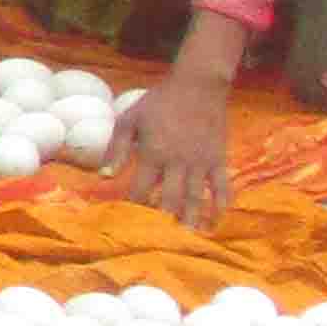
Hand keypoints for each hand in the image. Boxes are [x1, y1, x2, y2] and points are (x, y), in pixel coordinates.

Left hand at [119, 60, 234, 228]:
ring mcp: (201, 162)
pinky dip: (221, 204)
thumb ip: (116, 148)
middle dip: (163, 221)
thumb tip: (103, 176)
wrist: (198, 85)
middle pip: (170, 200)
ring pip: (196, 198)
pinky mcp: (219, 159)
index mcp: (153, 153)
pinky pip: (223, 186)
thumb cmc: (159, 102)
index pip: (140, 190)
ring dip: (191, 219)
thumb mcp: (130, 119)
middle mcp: (178, 162)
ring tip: (186, 239)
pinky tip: (217, 219)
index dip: (133, 208)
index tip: (127, 223)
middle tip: (157, 240)